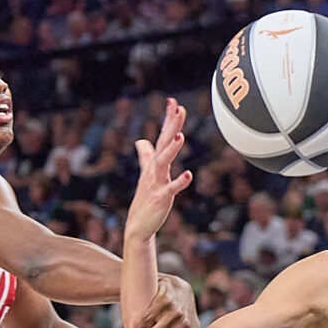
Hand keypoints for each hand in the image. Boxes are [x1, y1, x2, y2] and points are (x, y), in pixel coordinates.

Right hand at [128, 98, 194, 239]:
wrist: (138, 225)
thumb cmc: (145, 199)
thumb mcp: (146, 175)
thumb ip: (145, 157)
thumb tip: (142, 141)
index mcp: (155, 163)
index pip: (162, 137)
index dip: (167, 120)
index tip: (173, 101)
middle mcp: (155, 170)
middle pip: (164, 144)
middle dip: (171, 126)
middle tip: (178, 109)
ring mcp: (157, 184)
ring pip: (163, 163)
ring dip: (171, 150)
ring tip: (180, 136)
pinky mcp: (161, 198)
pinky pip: (171, 189)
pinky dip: (179, 182)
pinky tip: (189, 175)